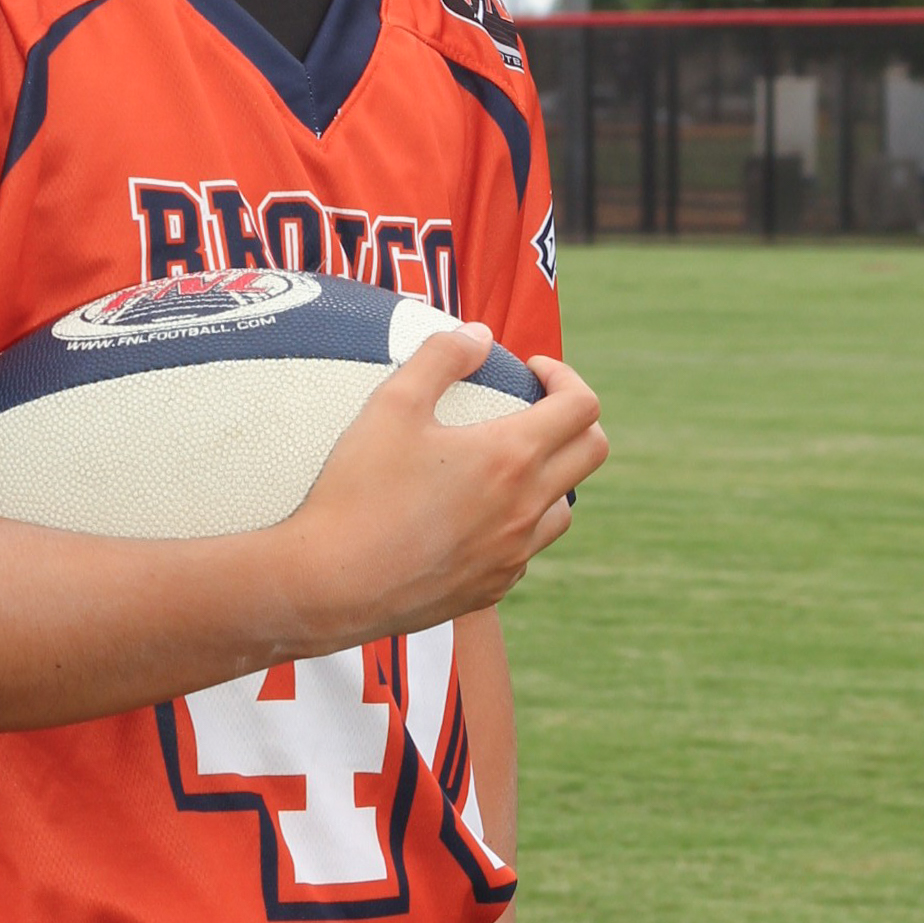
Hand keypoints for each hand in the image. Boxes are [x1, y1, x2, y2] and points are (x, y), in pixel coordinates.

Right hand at [277, 327, 607, 654]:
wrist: (331, 585)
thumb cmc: (357, 492)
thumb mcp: (390, 405)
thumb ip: (440, 357)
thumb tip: (478, 335)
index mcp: (510, 458)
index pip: (580, 406)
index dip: (565, 376)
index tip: (532, 370)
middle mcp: (525, 508)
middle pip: (592, 453)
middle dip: (575, 419)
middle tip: (535, 407)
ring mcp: (513, 554)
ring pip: (564, 507)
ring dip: (551, 475)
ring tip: (508, 463)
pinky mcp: (493, 587)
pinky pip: (526, 548)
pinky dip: (517, 523)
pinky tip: (475, 514)